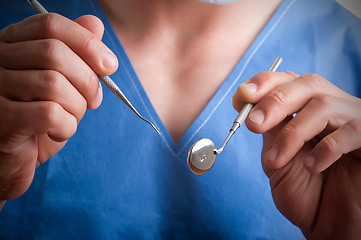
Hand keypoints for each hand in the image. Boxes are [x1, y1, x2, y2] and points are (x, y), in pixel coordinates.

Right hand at [0, 13, 117, 202]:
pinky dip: (67, 127)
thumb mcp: (62, 85)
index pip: (50, 25)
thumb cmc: (38, 120)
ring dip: (77, 108)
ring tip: (71, 119)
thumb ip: (77, 54)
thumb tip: (96, 24)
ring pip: (54, 85)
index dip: (87, 42)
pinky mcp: (1, 119)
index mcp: (12, 45)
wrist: (10, 160)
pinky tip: (58, 133)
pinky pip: (49, 114)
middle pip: (55, 53)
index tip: (110, 65)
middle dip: (88, 80)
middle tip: (94, 101)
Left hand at [233, 71, 360, 238]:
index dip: (266, 82)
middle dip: (275, 101)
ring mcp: (354, 122)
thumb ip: (268, 129)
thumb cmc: (304, 192)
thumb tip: (245, 98)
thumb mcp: (276, 158)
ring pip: (324, 105)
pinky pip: (353, 130)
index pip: (290, 81)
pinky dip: (326, 148)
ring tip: (277, 161)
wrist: (329, 226)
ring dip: (293, 133)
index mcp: (308, 110)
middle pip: (308, 84)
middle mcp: (333, 109)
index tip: (242, 94)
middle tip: (253, 123)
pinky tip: (313, 166)